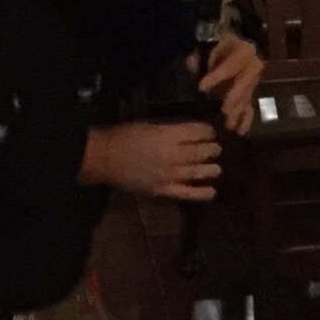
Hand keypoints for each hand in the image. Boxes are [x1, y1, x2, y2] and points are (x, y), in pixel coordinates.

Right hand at [81, 122, 221, 201]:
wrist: (104, 158)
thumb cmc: (126, 136)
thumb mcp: (151, 125)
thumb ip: (173, 129)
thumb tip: (194, 132)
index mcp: (168, 135)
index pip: (199, 132)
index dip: (208, 131)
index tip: (210, 132)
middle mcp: (173, 155)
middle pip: (203, 152)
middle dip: (213, 149)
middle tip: (215, 149)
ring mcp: (169, 175)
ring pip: (199, 172)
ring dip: (212, 169)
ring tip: (216, 168)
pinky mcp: (163, 190)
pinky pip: (187, 193)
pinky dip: (202, 193)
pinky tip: (212, 191)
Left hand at [193, 32, 263, 135]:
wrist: (237, 42)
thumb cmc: (221, 44)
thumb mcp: (211, 45)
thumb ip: (201, 55)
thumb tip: (191, 64)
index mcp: (244, 51)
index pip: (231, 67)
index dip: (216, 77)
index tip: (201, 88)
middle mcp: (253, 67)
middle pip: (244, 85)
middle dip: (233, 98)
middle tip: (224, 111)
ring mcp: (253, 82)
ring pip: (247, 98)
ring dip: (239, 112)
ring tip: (230, 125)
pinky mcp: (250, 94)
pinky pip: (250, 107)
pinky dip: (246, 120)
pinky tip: (240, 131)